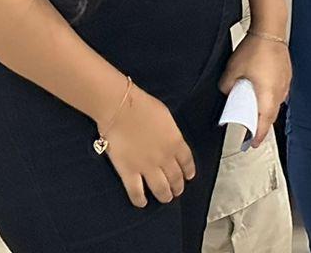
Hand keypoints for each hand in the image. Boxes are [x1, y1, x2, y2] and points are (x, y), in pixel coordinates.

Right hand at [99, 83, 195, 206]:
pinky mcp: (128, 172)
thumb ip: (171, 134)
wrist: (121, 110)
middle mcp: (164, 158)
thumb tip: (170, 141)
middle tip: (177, 191)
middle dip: (178, 186)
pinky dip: (140, 200)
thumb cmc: (143, 107)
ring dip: (165, 195)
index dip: (189, 171)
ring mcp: (146, 167)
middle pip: (175, 177)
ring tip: (166, 199)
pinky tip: (142, 203)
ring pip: (160, 188)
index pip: (187, 162)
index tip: (189, 177)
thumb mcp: (167, 118)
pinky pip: (136, 191)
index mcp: (176, 142)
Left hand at [219, 35, 290, 148]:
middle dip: (262, 126)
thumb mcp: (231, 72)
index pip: (264, 123)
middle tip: (253, 132)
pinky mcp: (286, 74)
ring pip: (276, 104)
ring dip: (267, 112)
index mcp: (267, 95)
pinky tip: (264, 94)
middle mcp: (279, 91)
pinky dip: (271, 99)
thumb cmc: (254, 49)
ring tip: (256, 114)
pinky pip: (280, 93)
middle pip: (271, 116)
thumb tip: (228, 92)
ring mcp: (285, 83)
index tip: (253, 143)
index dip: (258, 135)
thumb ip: (227, 87)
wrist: (270, 31)